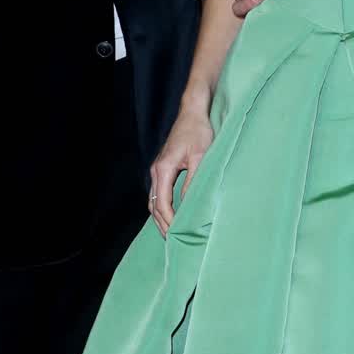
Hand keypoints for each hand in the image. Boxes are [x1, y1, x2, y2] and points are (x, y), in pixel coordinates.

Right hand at [148, 106, 213, 237]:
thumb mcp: (200, 158)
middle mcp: (157, 171)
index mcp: (163, 169)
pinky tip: (170, 216)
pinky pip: (158, 193)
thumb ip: (193, 182)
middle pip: (154, 205)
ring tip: (170, 233)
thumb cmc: (198, 132)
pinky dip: (162, 207)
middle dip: (162, 224)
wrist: (192, 113)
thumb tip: (188, 204)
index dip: (169, 220)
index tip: (177, 233)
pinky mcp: (163, 168)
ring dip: (160, 218)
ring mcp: (158, 170)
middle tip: (172, 240)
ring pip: (154, 200)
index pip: (162, 203)